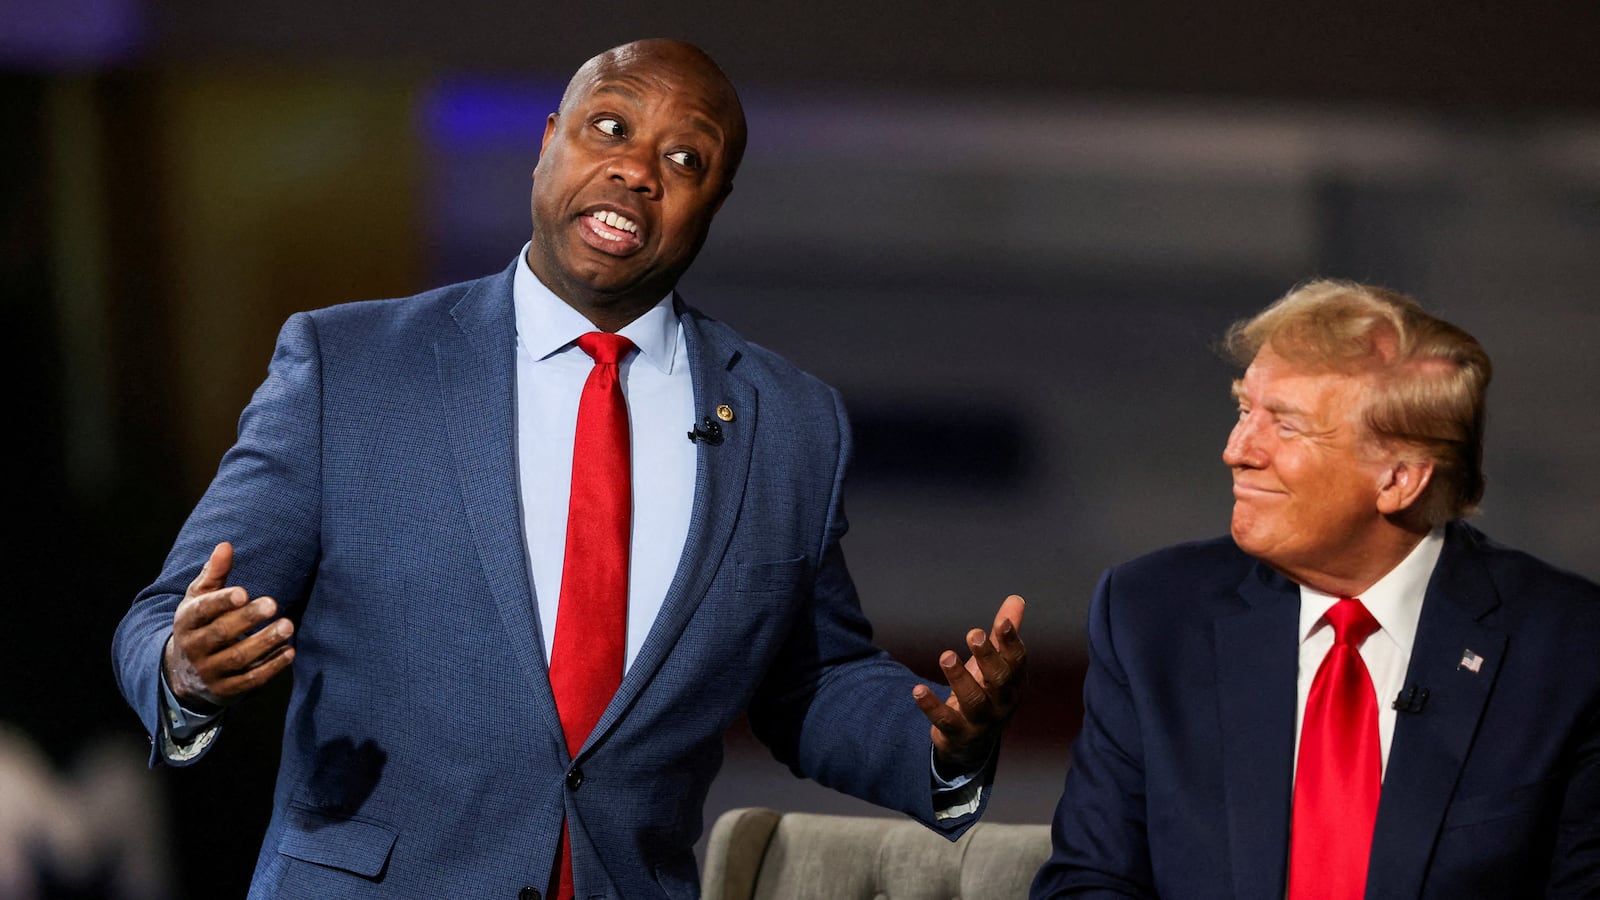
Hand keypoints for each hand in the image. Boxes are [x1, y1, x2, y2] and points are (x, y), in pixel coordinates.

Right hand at [163, 542, 294, 710]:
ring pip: (237, 659)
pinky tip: (290, 652)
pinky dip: (271, 667)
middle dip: (247, 620)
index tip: (244, 592)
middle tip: (273, 604)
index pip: (201, 611)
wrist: (183, 673)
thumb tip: (226, 545)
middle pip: (221, 634)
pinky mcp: (225, 690)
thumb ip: (214, 573)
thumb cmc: (200, 624)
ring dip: (264, 643)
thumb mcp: (199, 598)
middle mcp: (194, 648)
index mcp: (186, 621)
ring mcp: (209, 671)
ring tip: (288, 626)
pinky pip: (250, 680)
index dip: (221, 602)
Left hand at [913, 594, 1026, 773]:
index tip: (1002, 622)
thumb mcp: (995, 663)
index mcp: (1014, 682)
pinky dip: (931, 705)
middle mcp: (1002, 702)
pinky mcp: (957, 732)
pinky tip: (917, 690)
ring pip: (973, 699)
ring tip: (946, 656)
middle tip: (973, 633)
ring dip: (959, 677)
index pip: (1017, 661)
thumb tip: (1016, 599)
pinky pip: (945, 720)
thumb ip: (1002, 634)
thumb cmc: (986, 690)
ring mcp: (981, 720)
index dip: (1011, 641)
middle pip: (999, 679)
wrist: (972, 740)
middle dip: (987, 656)